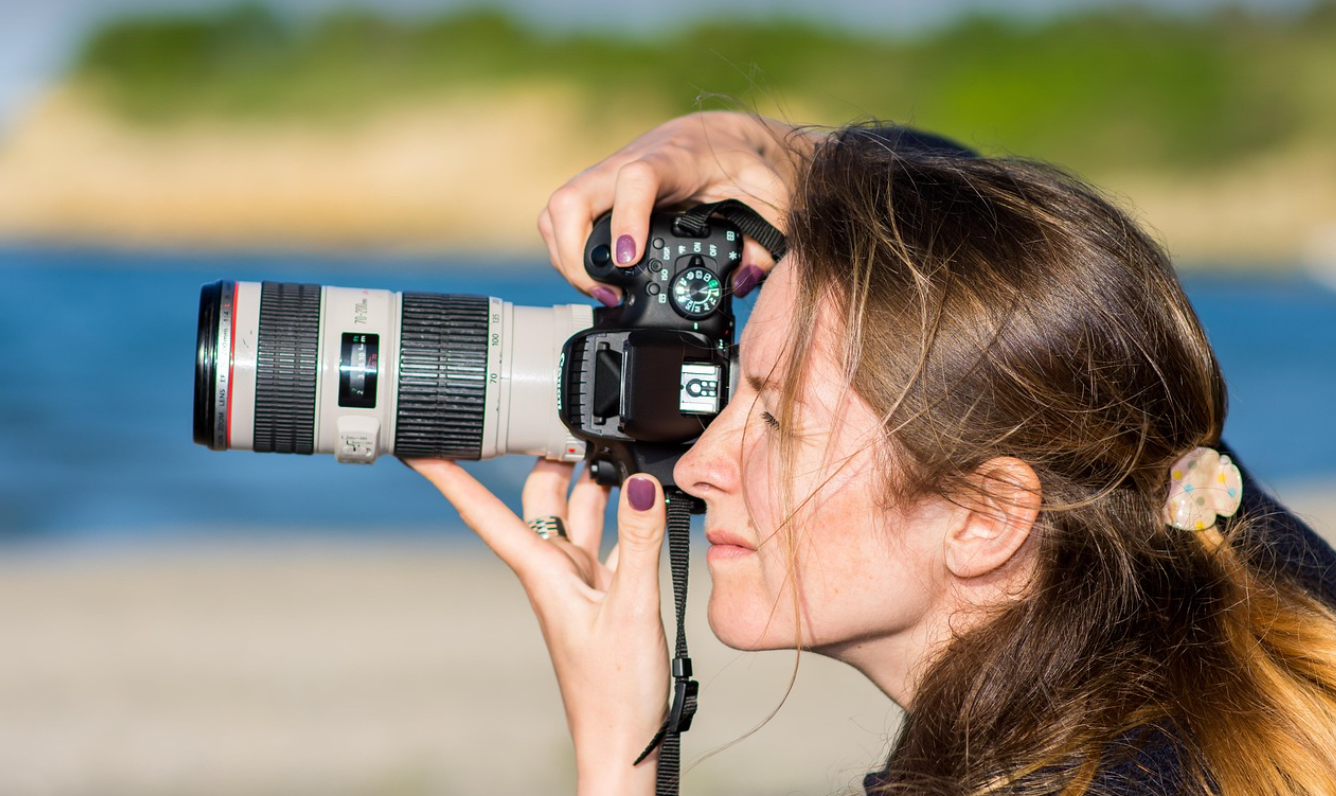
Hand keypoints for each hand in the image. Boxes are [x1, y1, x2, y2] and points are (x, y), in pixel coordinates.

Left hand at [406, 457, 668, 795]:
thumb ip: (639, 544)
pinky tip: (643, 502)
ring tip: (613, 444)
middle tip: (563, 414)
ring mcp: (579, 582)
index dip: (449, 476)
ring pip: (576, 512)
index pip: (484, 512)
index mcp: (542, 573)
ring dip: (591, 480)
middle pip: (539, 497)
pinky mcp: (604, 592)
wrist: (623, 741)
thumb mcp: (633, 611)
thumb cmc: (615, 694)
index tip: (419, 444)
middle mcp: (554, 571)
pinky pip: (607, 537)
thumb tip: (640, 486)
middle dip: (547, 455)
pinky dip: (623, 514)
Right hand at [538, 111, 817, 304]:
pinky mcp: (597, 193)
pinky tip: (594, 278)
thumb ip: (764, 244)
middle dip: (575, 254)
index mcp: (674, 160)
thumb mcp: (771, 200)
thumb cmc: (745, 165)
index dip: (625, 218)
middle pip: (572, 197)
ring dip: (565, 258)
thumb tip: (740, 282)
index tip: (628, 260)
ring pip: (558, 211)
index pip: (635, 180)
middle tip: (607, 293)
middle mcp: (629, 163)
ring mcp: (606, 177)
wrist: (723, 136)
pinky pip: (561, 219)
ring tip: (601, 293)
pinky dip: (566, 252)